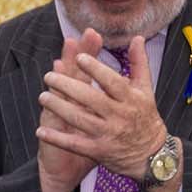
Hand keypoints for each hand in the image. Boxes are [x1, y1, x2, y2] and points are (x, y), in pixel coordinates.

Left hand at [36, 31, 168, 184]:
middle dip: (68, 86)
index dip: (96, 69)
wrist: (151, 155)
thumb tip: (137, 37)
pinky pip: (75, 144)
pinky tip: (40, 131)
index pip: (112, 81)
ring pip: (80, 119)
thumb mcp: (146, 89)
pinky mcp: (98, 151)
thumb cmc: (145, 116)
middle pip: (91, 99)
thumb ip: (139, 63)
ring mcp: (108, 134)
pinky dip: (57, 138)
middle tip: (49, 76)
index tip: (78, 57)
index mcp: (131, 98)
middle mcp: (119, 116)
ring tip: (42, 96)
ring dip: (59, 108)